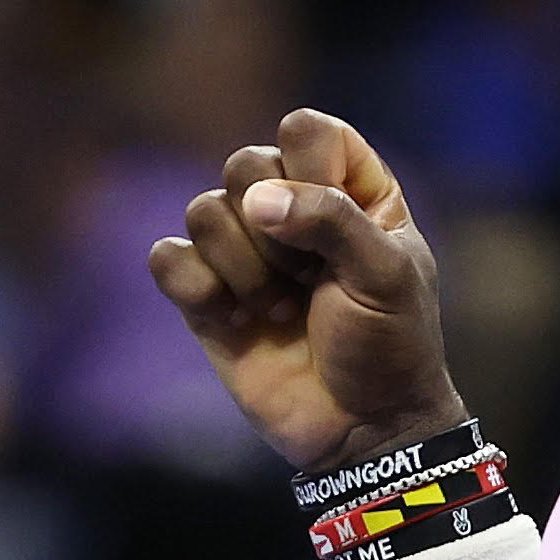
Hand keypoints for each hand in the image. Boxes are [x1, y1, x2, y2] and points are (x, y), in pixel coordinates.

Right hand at [149, 108, 466, 471]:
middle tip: (310, 277)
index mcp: (352, 192)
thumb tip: (258, 199)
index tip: (336, 216)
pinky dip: (198, 288)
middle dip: (274, 224)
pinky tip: (239, 320)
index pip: (308, 130)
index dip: (310, 165)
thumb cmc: (391, 345)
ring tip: (282, 309)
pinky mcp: (207, 297)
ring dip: (245, 267)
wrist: (364, 428)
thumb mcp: (386, 274)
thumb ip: (331, 218)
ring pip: (205, 210)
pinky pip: (168, 259)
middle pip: (246, 162)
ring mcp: (248, 253)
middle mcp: (295, 211)